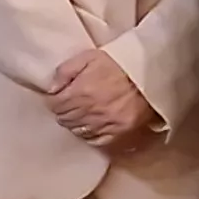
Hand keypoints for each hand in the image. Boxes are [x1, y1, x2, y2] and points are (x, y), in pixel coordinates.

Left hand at [46, 48, 160, 151]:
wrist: (147, 73)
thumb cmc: (116, 63)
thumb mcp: (88, 57)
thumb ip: (65, 71)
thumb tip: (51, 89)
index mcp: (81, 92)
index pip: (55, 105)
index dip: (54, 101)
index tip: (58, 98)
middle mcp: (90, 111)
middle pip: (64, 119)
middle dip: (63, 112)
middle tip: (68, 106)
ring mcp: (105, 123)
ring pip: (78, 131)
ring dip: (74, 124)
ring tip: (79, 116)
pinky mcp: (119, 132)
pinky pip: (96, 140)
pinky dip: (89, 135)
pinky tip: (90, 127)